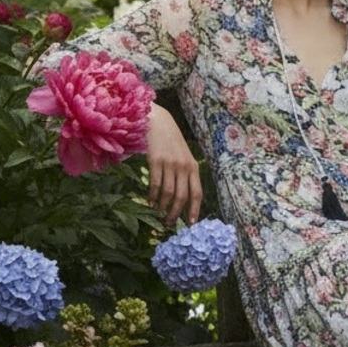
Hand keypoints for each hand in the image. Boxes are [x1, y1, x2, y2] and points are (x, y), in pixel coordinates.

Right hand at [147, 103, 201, 225]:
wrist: (159, 122)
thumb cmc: (172, 142)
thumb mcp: (184, 157)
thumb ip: (186, 173)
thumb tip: (184, 197)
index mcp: (194, 167)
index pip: (197, 193)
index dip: (194, 210)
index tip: (190, 223)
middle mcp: (184, 167)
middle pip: (182, 197)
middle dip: (175, 213)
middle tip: (168, 223)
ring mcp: (170, 164)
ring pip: (168, 193)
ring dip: (162, 206)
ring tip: (158, 213)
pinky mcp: (156, 161)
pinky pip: (156, 184)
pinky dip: (153, 195)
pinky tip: (150, 201)